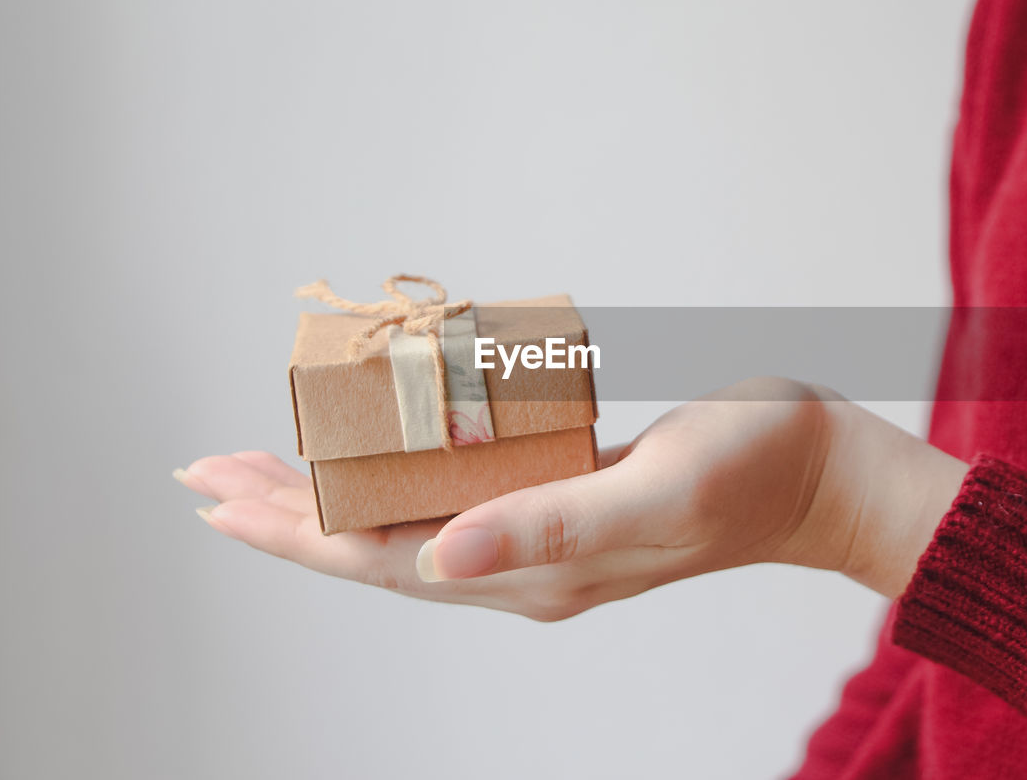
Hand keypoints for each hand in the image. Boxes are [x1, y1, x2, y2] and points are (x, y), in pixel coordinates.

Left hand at [178, 377, 968, 619]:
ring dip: (334, 495)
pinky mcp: (564, 499)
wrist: (818, 473)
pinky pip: (458, 495)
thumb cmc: (750, 471)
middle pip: (376, 546)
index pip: (380, 560)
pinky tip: (384, 453)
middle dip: (288, 513)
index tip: (217, 493)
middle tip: (208, 475)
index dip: (293, 529)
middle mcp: (525, 567)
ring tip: (269, 468)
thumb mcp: (653, 492)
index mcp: (534, 573)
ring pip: (408, 522)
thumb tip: (435, 559)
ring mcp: (544, 538)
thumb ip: (547, 528)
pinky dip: (402, 475)